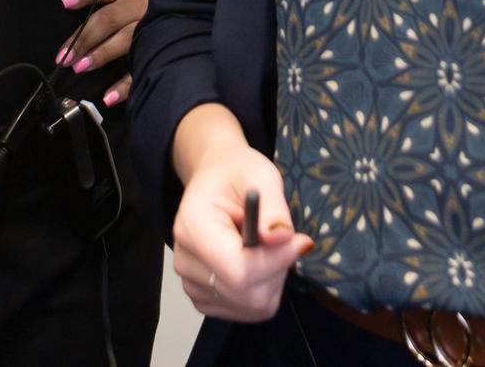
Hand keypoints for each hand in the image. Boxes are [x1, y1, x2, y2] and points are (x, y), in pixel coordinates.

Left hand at [56, 0, 151, 106]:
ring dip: (101, 55)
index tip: (66, 2)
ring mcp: (149, 26)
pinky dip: (125, 84)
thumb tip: (72, 6)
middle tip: (65, 56)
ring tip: (81, 67)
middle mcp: (137, 6)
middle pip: (107, 20)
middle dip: (85, 37)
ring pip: (124, 40)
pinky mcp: (160, 46)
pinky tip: (109, 96)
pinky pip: (142, 66)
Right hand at [171, 140, 311, 322]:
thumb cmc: (236, 174)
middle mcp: (185, 260)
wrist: (216, 178)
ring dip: (270, 280)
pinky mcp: (202, 297)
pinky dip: (261, 290)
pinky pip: (245, 310)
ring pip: (250, 305)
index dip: (275, 262)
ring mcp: (190, 283)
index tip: (299, 241)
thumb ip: (273, 210)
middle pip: (245, 293)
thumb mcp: (261, 176)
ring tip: (263, 247)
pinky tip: (255, 262)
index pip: (238, 269)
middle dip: (276, 270)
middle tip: (279, 238)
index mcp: (193, 225)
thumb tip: (282, 239)